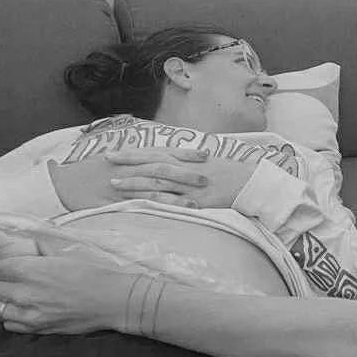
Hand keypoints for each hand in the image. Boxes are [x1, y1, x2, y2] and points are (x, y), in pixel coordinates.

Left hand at [0, 255, 134, 334]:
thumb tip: (26, 243)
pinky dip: (11, 316)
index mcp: (31, 270)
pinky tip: (23, 307)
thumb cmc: (99, 274)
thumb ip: (41, 248)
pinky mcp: (39, 329)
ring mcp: (30, 314)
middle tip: (9, 274)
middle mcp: (25, 294)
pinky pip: (9, 324)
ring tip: (16, 291)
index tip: (1, 262)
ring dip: (2, 298)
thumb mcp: (69, 251)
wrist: (117, 301)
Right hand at [49, 148, 209, 209]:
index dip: (185, 153)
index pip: (163, 152)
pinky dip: (159, 207)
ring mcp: (124, 184)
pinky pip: (141, 204)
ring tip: (199, 198)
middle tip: (209, 175)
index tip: (206, 154)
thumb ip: (137, 158)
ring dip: (178, 192)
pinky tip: (173, 212)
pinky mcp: (117, 201)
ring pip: (155, 186)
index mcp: (131, 156)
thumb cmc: (89, 171)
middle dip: (187, 171)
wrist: (61, 183)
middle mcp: (130, 168)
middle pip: (163, 167)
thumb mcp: (114, 158)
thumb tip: (159, 157)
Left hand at [105, 149, 258, 208]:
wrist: (249, 183)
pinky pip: (172, 202)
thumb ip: (184, 160)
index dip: (134, 152)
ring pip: (157, 183)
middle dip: (128, 163)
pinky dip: (154, 202)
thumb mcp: (205, 161)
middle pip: (152, 164)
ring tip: (114, 185)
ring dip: (135, 183)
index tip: (115, 152)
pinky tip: (139, 204)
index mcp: (187, 158)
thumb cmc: (228, 171)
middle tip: (107, 162)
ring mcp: (190, 185)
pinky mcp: (196, 201)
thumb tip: (166, 158)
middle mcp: (186, 169)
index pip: (155, 152)